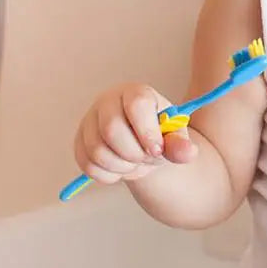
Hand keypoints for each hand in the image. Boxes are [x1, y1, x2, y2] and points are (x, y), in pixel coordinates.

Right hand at [74, 84, 196, 184]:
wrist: (141, 144)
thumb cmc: (159, 134)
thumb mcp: (175, 137)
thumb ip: (180, 144)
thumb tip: (187, 153)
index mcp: (135, 92)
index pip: (136, 104)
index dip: (147, 131)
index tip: (157, 149)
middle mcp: (107, 102)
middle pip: (111, 129)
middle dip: (133, 153)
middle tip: (147, 158)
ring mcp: (89, 121)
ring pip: (97, 150)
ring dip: (122, 166)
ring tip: (136, 163)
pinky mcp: (79, 142)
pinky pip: (87, 164)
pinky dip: (108, 175)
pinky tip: (122, 169)